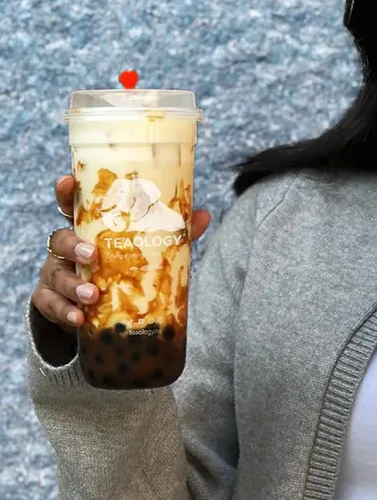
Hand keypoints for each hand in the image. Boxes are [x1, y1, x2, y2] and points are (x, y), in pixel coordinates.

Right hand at [30, 174, 211, 333]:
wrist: (95, 311)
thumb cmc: (118, 270)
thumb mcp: (142, 252)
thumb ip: (170, 235)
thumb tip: (203, 215)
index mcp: (87, 231)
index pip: (72, 206)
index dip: (67, 193)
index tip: (67, 181)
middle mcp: (67, 250)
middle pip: (60, 240)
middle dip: (73, 246)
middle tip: (91, 255)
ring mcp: (56, 275)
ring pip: (56, 275)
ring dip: (73, 285)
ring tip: (92, 295)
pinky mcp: (50, 301)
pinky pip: (51, 304)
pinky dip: (65, 311)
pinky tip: (79, 318)